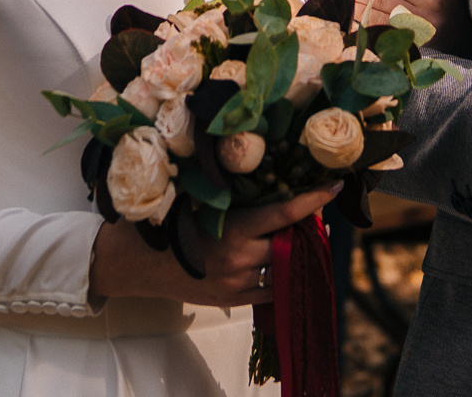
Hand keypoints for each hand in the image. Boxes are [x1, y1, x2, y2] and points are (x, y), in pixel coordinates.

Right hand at [88, 184, 338, 308]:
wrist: (137, 263)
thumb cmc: (166, 221)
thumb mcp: (197, 199)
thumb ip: (231, 193)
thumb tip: (264, 172)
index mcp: (233, 228)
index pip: (284, 213)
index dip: (312, 200)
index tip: (334, 186)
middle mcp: (240, 258)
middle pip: (288, 240)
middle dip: (300, 225)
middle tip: (307, 208)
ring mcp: (238, 283)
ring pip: (281, 265)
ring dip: (289, 249)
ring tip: (287, 233)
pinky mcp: (232, 300)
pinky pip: (269, 289)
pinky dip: (276, 274)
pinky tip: (273, 259)